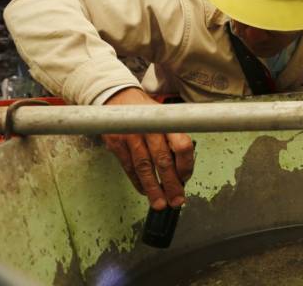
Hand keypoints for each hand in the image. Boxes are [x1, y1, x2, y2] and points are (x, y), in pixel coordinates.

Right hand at [101, 87, 193, 210]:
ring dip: (153, 189)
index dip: (186, 165)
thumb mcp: (164, 117)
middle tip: (176, 200)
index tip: (185, 178)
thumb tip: (182, 171)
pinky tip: (145, 191)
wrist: (117, 98)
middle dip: (171, 184)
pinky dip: (137, 182)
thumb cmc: (146, 112)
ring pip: (144, 168)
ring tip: (160, 203)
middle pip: (163, 160)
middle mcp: (150, 128)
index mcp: (167, 122)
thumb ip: (173, 139)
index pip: (182, 145)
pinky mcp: (117, 143)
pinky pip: (129, 168)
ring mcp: (132, 136)